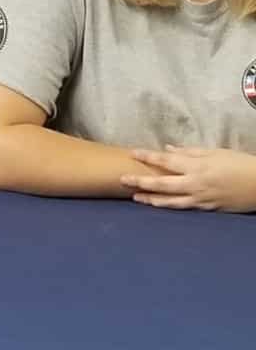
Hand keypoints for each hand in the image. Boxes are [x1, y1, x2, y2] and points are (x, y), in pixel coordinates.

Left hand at [121, 146, 255, 212]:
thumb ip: (189, 152)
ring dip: (151, 199)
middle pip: (163, 184)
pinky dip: (169, 206)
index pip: (166, 161)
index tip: (131, 153)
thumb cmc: (238, 164)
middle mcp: (196, 184)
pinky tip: (158, 206)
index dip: (147, 157)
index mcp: (197, 166)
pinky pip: (184, 208)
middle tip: (122, 180)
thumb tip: (167, 149)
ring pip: (171, 201)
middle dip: (141, 182)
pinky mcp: (208, 209)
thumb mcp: (214, 152)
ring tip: (134, 197)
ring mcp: (201, 199)